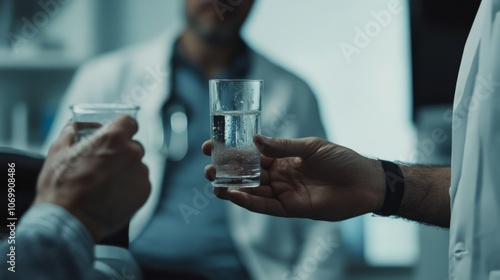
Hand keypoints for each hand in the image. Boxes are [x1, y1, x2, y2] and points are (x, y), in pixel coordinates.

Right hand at [34, 116, 150, 240]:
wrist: (69, 221)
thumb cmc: (60, 187)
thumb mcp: (58, 151)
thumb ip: (71, 132)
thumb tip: (77, 126)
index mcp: (113, 138)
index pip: (129, 122)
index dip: (120, 128)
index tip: (114, 135)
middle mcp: (132, 152)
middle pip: (133, 145)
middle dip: (120, 152)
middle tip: (103, 165)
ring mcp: (141, 173)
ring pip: (137, 165)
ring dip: (126, 170)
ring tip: (105, 184)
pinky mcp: (145, 191)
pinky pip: (140, 182)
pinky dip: (130, 186)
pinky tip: (113, 194)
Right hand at [202, 135, 384, 221]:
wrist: (365, 181)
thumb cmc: (342, 159)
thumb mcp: (311, 146)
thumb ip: (283, 146)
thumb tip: (255, 139)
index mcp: (284, 158)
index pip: (253, 155)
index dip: (233, 152)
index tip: (212, 145)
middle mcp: (281, 176)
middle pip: (248, 175)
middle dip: (227, 172)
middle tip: (207, 167)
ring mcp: (286, 193)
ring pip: (253, 192)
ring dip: (233, 188)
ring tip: (213, 183)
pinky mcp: (293, 208)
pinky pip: (267, 207)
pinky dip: (250, 202)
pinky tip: (234, 195)